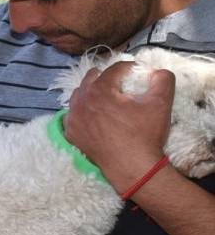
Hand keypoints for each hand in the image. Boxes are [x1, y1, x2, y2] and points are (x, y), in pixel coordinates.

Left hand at [65, 61, 174, 192]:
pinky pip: (72, 115)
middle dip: (105, 76)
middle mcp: (81, 101)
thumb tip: (158, 71)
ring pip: (78, 95)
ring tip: (103, 96)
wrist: (132, 167)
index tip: (136, 71)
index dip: (127, 67)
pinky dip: (81, 111)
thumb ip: (162, 80)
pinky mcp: (71, 133)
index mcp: (100, 90)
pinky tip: (91, 115)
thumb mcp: (160, 103)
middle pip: (91, 78)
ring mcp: (73, 118)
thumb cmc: (144, 134)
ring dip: (90, 91)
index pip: (113, 69)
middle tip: (118, 82)